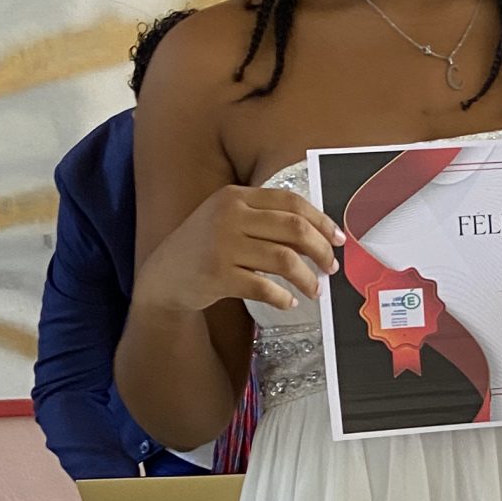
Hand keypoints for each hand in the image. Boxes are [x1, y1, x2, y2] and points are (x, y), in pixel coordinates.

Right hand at [137, 182, 341, 315]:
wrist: (163, 278)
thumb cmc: (204, 249)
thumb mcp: (228, 221)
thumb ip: (264, 220)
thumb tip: (317, 233)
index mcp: (235, 197)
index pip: (290, 201)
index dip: (320, 219)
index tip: (338, 238)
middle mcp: (229, 216)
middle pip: (294, 228)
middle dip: (321, 249)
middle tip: (332, 267)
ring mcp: (222, 246)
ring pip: (284, 260)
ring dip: (308, 278)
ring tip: (315, 289)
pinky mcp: (218, 276)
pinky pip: (265, 287)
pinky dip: (283, 297)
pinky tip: (289, 302)